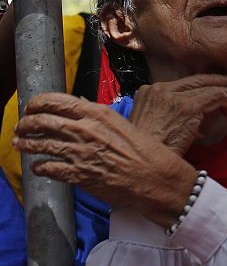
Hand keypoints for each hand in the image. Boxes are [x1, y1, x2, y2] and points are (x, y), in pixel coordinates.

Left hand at [13, 93, 196, 226]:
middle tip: (21, 127)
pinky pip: (48, 169)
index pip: (57, 101)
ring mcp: (80, 153)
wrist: (154, 177)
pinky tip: (39, 167)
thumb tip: (81, 107)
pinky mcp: (78, 175)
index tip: (32, 107)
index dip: (38, 103)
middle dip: (26, 124)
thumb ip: (99, 117)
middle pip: (43, 121)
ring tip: (20, 144)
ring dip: (26, 144)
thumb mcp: (122, 124)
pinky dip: (39, 167)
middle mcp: (85, 130)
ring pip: (40, 144)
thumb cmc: (145, 150)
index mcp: (98, 113)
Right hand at [129, 74, 226, 155]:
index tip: (220, 86)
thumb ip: (172, 114)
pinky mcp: (187, 107)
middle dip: (222, 81)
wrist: (139, 164)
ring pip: (210, 86)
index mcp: (150, 91)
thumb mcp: (155, 126)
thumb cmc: (149, 152)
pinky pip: (215, 97)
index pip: (185, 82)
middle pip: (198, 79)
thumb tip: (198, 113)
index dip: (206, 83)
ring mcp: (173, 97)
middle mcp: (160, 89)